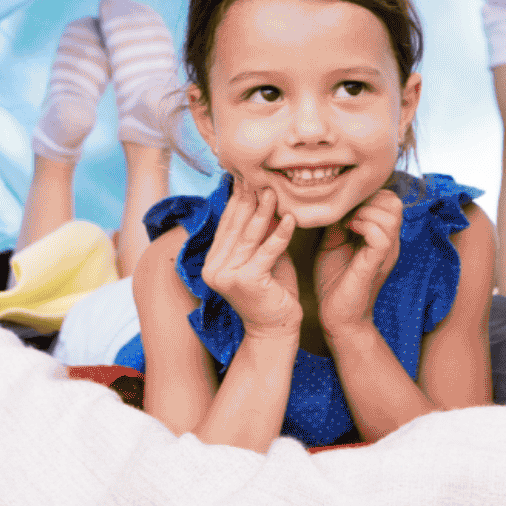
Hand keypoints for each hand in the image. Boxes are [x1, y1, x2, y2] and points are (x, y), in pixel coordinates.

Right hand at [200, 177, 300, 340]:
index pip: (228, 223)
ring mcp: (227, 276)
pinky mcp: (246, 281)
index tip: (250, 176)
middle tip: (261, 175)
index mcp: (213, 261)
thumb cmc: (272, 292)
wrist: (275, 330)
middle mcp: (214, 268)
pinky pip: (267, 252)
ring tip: (274, 191)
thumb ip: (259, 233)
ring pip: (250, 236)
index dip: (239, 199)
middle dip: (250, 199)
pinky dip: (281, 235)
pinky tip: (292, 219)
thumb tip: (264, 196)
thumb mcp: (262, 256)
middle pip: (237, 226)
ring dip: (264, 211)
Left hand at [314, 189, 402, 338]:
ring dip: (365, 212)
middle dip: (368, 200)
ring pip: (392, 213)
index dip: (368, 195)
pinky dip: (364, 225)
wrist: (336, 317)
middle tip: (348, 215)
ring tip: (348, 224)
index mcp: (383, 236)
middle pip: (395, 202)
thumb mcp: (334, 241)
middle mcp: (390, 242)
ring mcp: (385, 252)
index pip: (389, 199)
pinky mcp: (375, 263)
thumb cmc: (334, 280)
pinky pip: (382, 234)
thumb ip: (340, 220)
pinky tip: (349, 231)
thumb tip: (335, 199)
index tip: (346, 208)